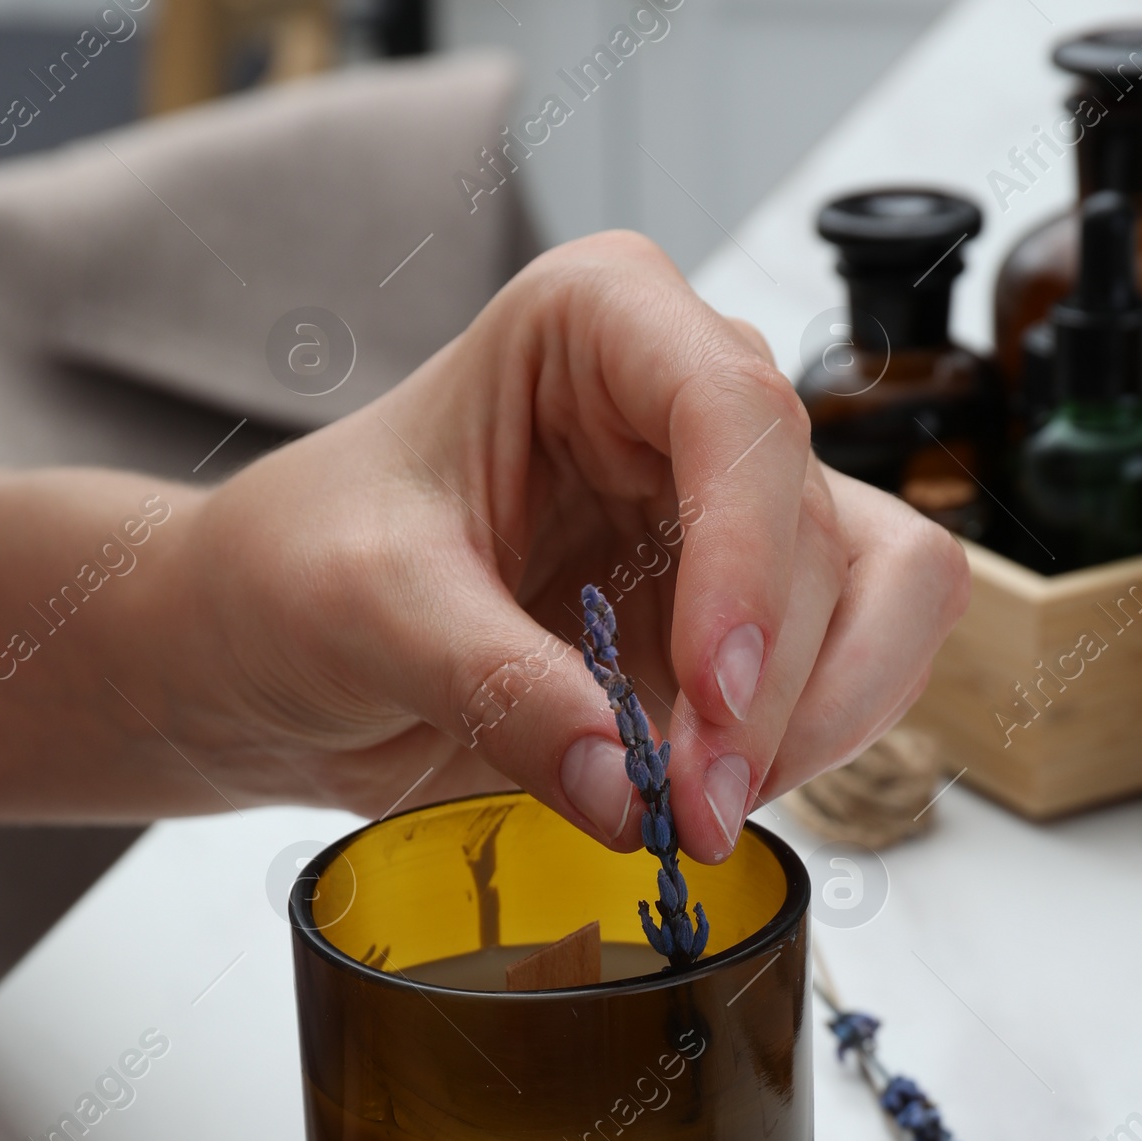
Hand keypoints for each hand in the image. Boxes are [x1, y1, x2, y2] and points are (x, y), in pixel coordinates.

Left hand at [169, 231, 969, 863]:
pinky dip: (798, 753)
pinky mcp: (738, 618)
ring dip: (811, 728)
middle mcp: (688, 404)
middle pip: (823, 530)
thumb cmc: (292, 571)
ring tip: (695, 816)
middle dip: (774, 689)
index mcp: (600, 325)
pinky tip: (700, 798)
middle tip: (691, 811)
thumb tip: (631, 792)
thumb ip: (498, 690)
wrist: (267, 649)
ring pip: (874, 602)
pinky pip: (846, 675)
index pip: (737, 411)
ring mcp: (727, 516)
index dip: (749, 561)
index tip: (713, 700)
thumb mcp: (365, 613)